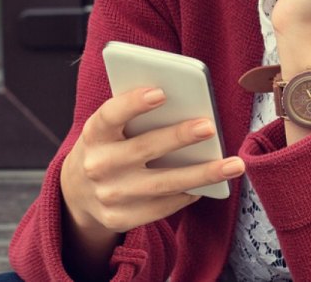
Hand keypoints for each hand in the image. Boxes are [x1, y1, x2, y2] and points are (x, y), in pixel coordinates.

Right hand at [61, 87, 244, 237]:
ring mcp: (109, 196)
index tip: (161, 92)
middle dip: (178, 137)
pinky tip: (208, 184)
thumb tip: (184, 103)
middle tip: (209, 126)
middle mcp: (97, 166)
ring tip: (234, 164)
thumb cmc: (108, 147)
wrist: (76, 193)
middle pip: (143, 149)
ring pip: (163, 184)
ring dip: (202, 174)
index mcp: (94, 135)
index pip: (110, 116)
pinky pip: (163, 206)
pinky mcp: (121, 219)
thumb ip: (135, 116)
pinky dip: (188, 194)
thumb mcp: (110, 128)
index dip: (133, 103)